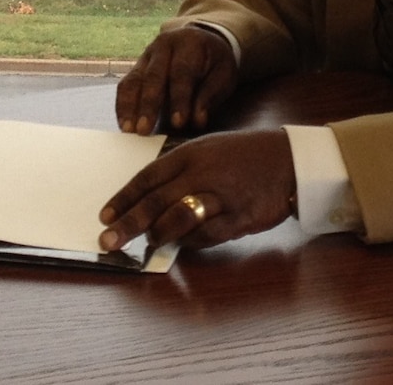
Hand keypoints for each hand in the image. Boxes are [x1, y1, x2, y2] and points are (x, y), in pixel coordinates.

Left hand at [98, 130, 295, 252]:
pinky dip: (190, 242)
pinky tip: (182, 243)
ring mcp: (220, 197)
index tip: (105, 216)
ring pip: (180, 220)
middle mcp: (201, 174)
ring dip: (160, 234)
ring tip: (149, 241)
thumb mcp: (205, 150)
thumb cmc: (241, 156)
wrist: (287, 160)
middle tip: (107, 241)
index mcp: (189, 155)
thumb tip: (147, 198)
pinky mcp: (238, 218)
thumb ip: (178, 171)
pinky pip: (207, 235)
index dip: (123, 198)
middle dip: (129, 224)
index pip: (147, 178)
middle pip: (156, 202)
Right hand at [115, 25, 237, 135]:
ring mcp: (147, 55)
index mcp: (189, 44)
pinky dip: (123, 105)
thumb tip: (197, 120)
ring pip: (134, 79)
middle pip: (153, 76)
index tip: (178, 123)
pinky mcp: (138, 66)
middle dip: (148, 104)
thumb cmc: (215, 63)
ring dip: (129, 106)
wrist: (202, 39)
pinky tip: (124, 123)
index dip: (179, 99)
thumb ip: (210, 96)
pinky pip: (126, 84)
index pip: (182, 73)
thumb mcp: (223, 75)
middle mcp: (164, 45)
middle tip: (144, 130)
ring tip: (129, 129)